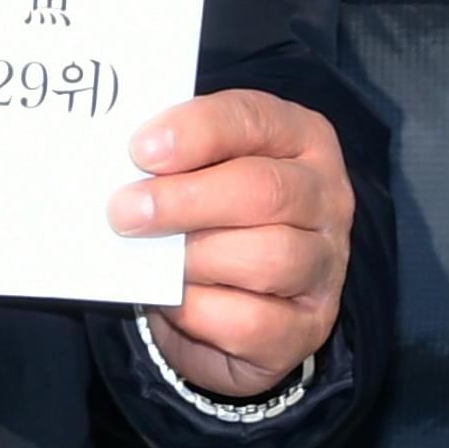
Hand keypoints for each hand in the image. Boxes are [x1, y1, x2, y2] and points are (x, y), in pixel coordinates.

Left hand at [113, 90, 350, 399]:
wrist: (230, 300)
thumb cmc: (208, 214)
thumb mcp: (198, 170)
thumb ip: (174, 160)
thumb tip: (122, 170)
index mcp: (301, 138)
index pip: (254, 119)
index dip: (197, 131)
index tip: (141, 149)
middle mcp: (326, 198)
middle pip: (264, 190)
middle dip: (185, 199)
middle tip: (125, 211)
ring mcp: (324, 265)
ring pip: (267, 257)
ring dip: (193, 257)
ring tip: (148, 257)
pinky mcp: (307, 327)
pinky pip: (253, 321)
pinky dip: (200, 311)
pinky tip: (172, 299)